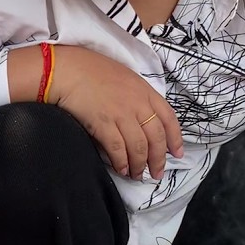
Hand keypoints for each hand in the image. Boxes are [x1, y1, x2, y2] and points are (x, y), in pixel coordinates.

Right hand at [44, 46, 183, 179]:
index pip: (169, 118)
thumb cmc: (92, 71)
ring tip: (136, 175)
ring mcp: (121, 114)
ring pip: (138, 147)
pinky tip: (121, 169)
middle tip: (155, 173)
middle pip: (156, 137)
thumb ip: (137, 97)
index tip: (176, 154)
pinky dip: (121, 162)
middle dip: (158, 159)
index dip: (175, 139)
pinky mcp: (103, 123)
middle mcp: (137, 104)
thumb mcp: (125, 78)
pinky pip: (117, 148)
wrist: (67, 69)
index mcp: (145, 91)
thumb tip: (142, 123)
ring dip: (139, 165)